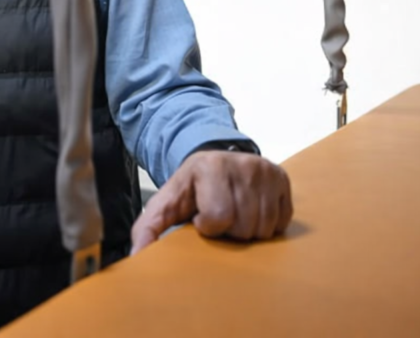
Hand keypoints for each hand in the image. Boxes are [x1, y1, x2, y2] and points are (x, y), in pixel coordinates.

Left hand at [130, 150, 292, 254]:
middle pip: (244, 226)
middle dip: (229, 230)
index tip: (200, 217)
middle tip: (219, 216)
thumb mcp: (164, 204)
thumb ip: (147, 229)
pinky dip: (267, 224)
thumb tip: (136, 257)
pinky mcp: (282, 177)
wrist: (212, 163)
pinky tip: (252, 210)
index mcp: (209, 166)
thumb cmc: (189, 189)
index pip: (218, 218)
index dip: (207, 226)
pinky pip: (283, 221)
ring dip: (248, 230)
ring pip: (265, 227)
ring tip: (234, 214)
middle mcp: (242, 164)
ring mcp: (265, 169)